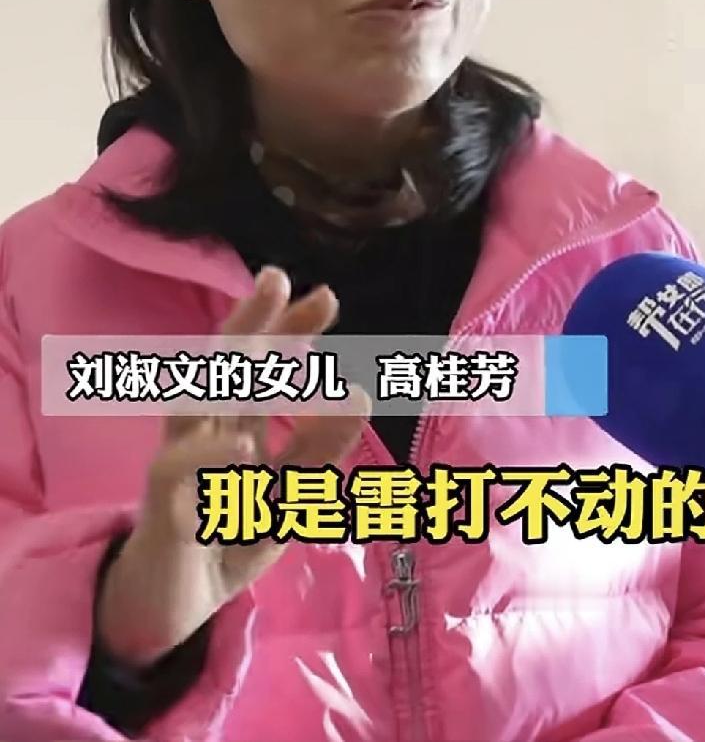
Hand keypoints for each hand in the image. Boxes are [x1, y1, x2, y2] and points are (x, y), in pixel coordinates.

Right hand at [96, 268, 366, 665]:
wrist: (170, 610)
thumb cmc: (229, 538)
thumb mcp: (288, 496)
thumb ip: (319, 450)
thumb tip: (358, 393)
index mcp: (238, 421)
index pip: (264, 364)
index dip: (291, 329)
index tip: (326, 297)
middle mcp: (206, 431)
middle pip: (223, 367)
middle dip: (249, 321)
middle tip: (276, 278)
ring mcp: (180, 466)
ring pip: (192, 406)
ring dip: (220, 376)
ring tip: (257, 345)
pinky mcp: (162, 510)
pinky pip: (173, 472)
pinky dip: (205, 454)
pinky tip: (241, 444)